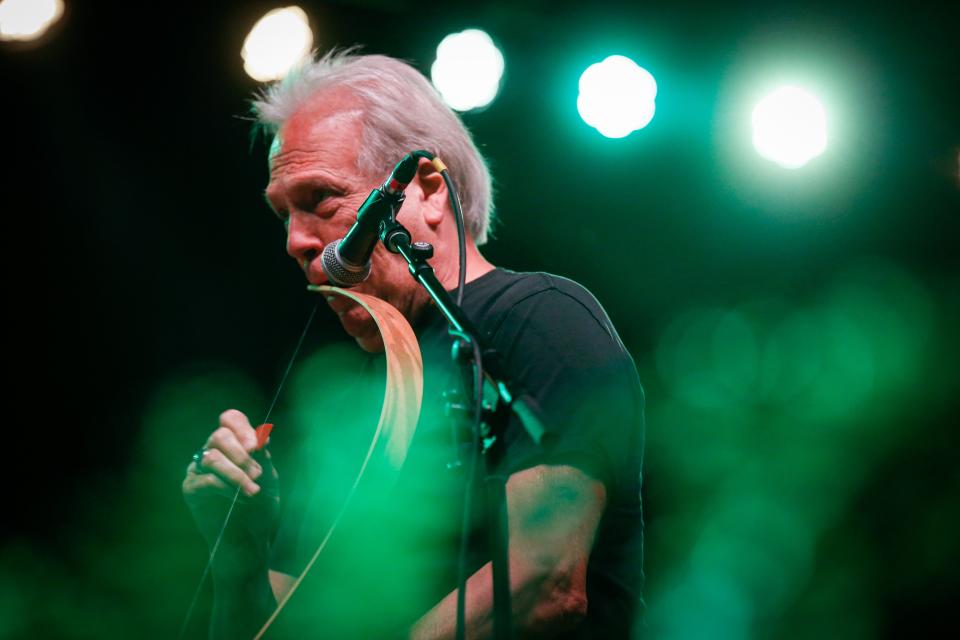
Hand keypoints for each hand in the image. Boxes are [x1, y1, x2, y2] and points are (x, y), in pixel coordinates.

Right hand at [182, 409, 279, 552]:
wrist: (250, 539)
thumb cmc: (260, 506)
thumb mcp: (268, 478)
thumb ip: (263, 457)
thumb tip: (263, 435)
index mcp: (233, 443)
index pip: (230, 419)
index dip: (242, 428)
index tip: (257, 447)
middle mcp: (213, 451)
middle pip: (220, 436)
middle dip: (241, 455)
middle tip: (258, 474)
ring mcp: (199, 469)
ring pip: (211, 457)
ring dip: (236, 474)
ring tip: (252, 491)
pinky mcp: (190, 488)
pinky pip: (205, 480)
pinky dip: (226, 488)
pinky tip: (239, 500)